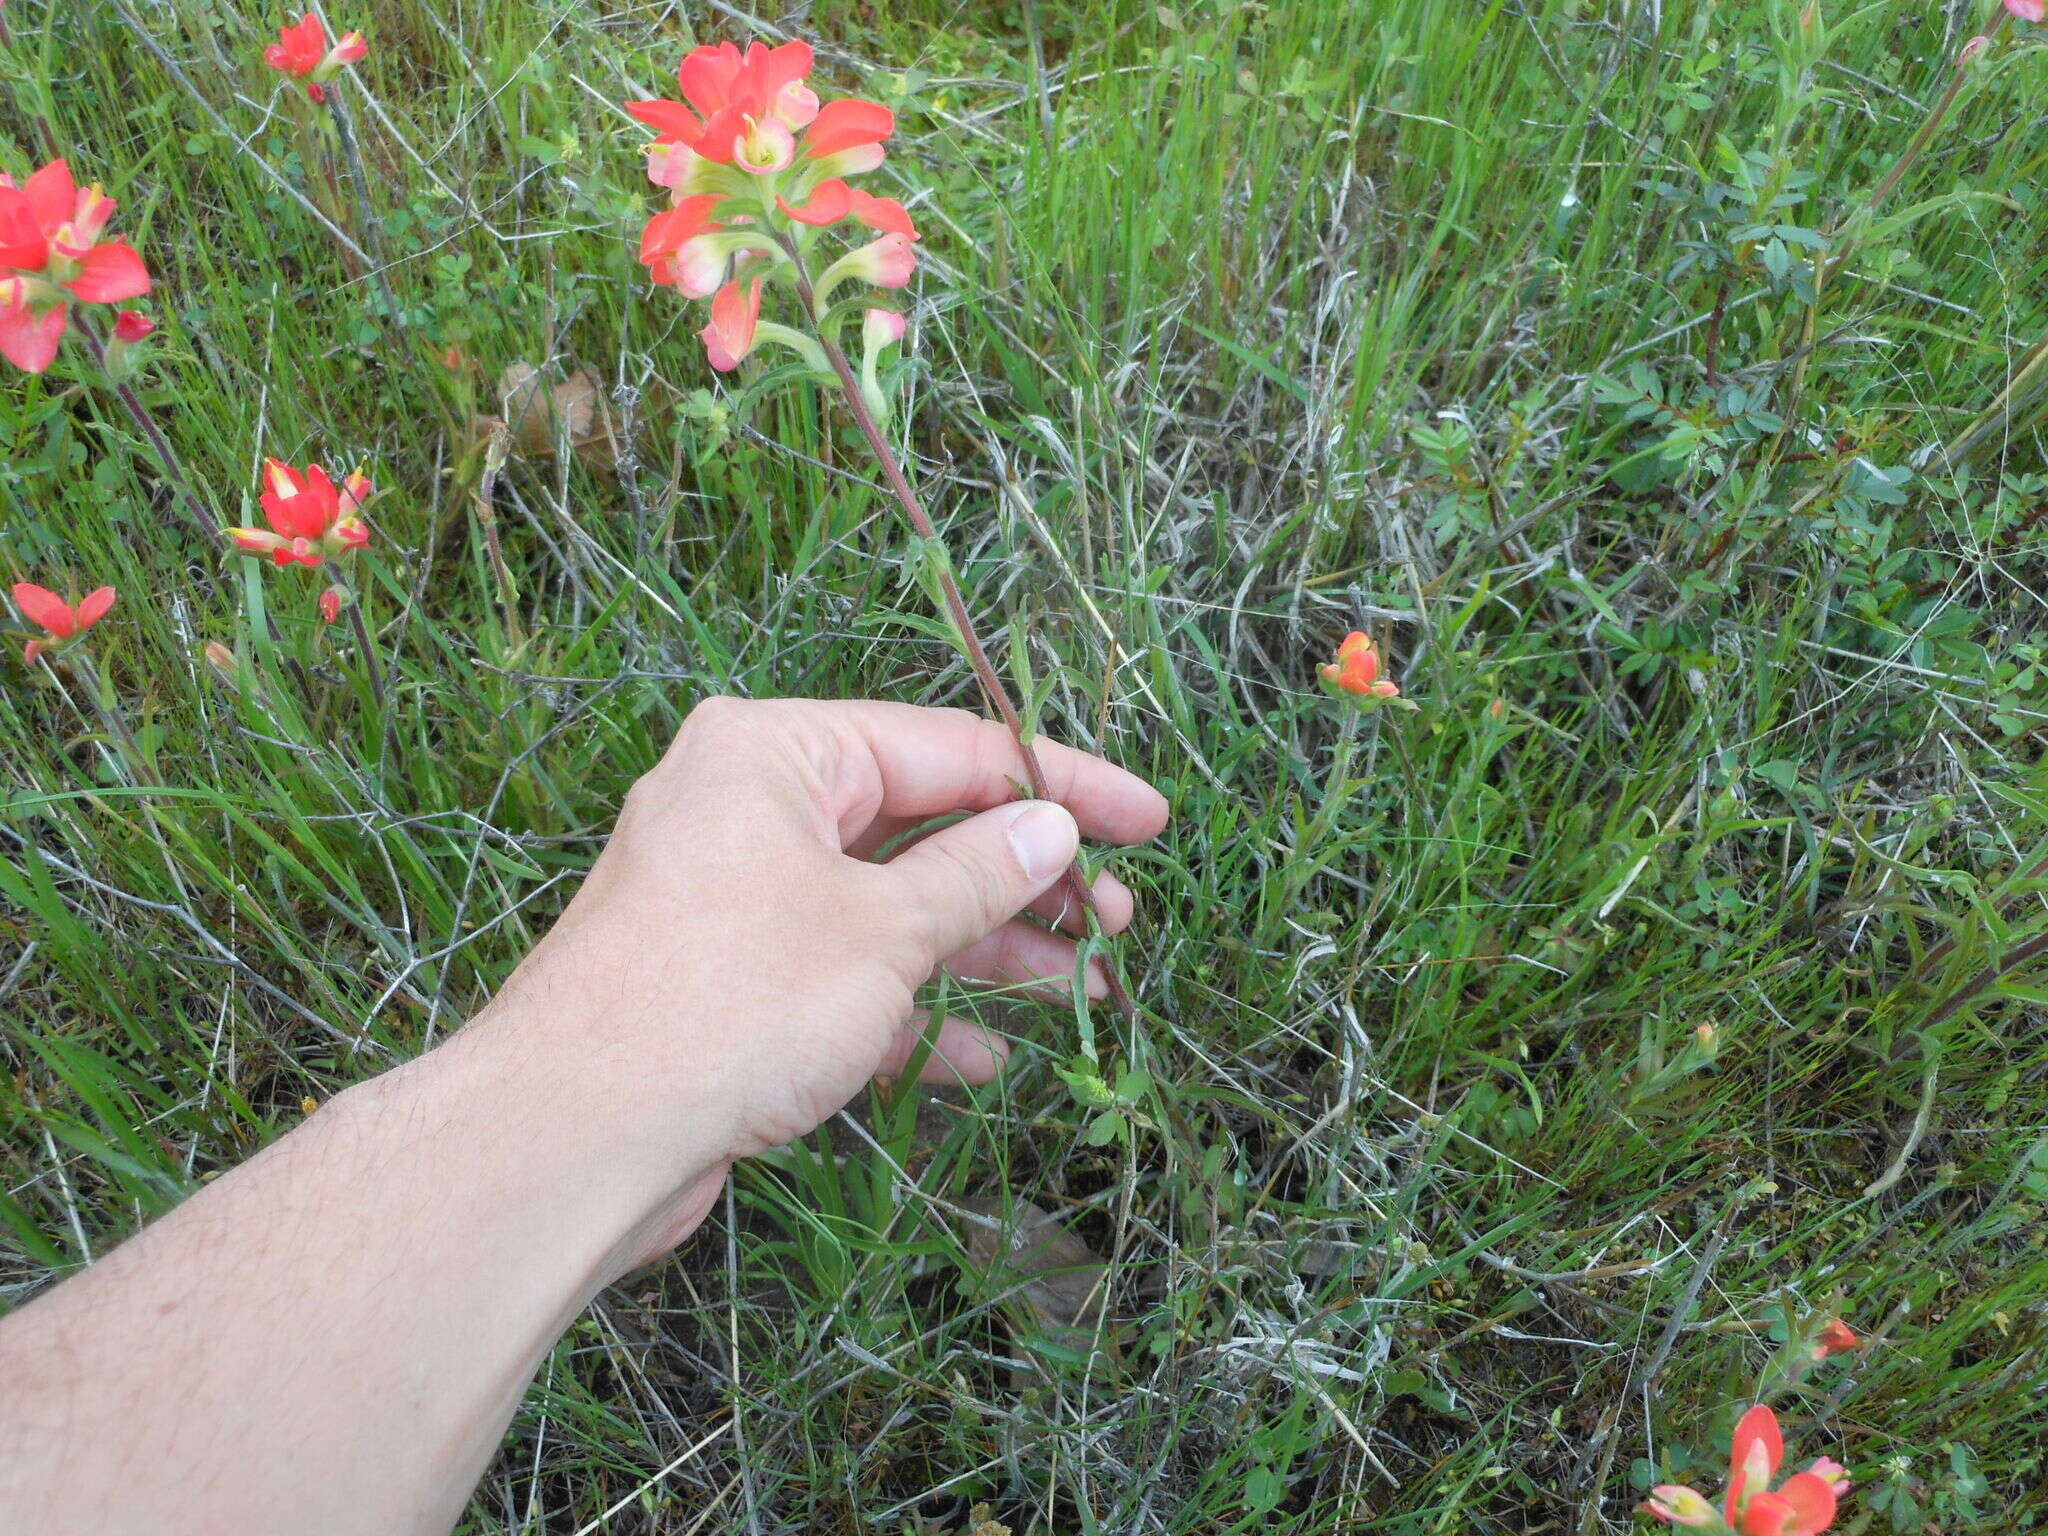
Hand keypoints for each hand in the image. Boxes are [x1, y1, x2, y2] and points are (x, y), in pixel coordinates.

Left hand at [463, 696, 1168, 1266]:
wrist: (572, 1138)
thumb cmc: (732, 1001)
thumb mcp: (880, 930)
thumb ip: (978, 876)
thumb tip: (1054, 831)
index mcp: (776, 752)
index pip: (949, 748)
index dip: (1061, 786)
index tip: (1149, 823)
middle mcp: (752, 810)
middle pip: (920, 829)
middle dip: (1024, 881)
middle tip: (1118, 923)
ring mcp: (738, 902)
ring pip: (889, 910)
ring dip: (986, 951)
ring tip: (1085, 987)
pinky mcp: (730, 987)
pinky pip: (844, 979)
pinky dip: (913, 1011)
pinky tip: (987, 1057)